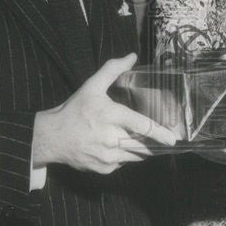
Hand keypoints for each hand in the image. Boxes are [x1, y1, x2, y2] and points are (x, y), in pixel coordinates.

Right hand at [32, 53, 176, 174]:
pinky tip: (119, 146)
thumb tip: (132, 56)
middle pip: (144, 145)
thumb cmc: (74, 111)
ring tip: (143, 141)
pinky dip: (126, 155)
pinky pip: (124, 162)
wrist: (52, 137)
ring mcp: (108, 157)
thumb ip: (112, 70)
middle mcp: (111, 138)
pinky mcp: (104, 169)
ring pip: (136, 155)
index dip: (159, 133)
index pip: (142, 126)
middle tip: (163, 139)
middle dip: (155, 143)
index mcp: (111, 116)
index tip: (173, 138)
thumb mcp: (92, 86)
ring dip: (142, 149)